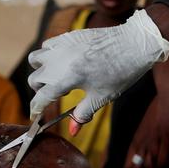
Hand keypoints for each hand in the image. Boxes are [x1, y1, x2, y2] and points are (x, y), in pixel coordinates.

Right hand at [27, 10, 168, 133]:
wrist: (134, 44)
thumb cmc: (121, 72)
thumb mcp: (101, 97)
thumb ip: (82, 114)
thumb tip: (72, 131)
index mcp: (66, 79)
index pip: (41, 98)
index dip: (36, 109)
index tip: (36, 115)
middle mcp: (59, 62)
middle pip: (34, 79)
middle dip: (39, 90)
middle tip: (52, 95)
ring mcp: (61, 47)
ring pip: (35, 59)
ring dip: (39, 70)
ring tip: (53, 76)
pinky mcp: (67, 36)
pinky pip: (47, 46)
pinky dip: (48, 55)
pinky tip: (61, 61)